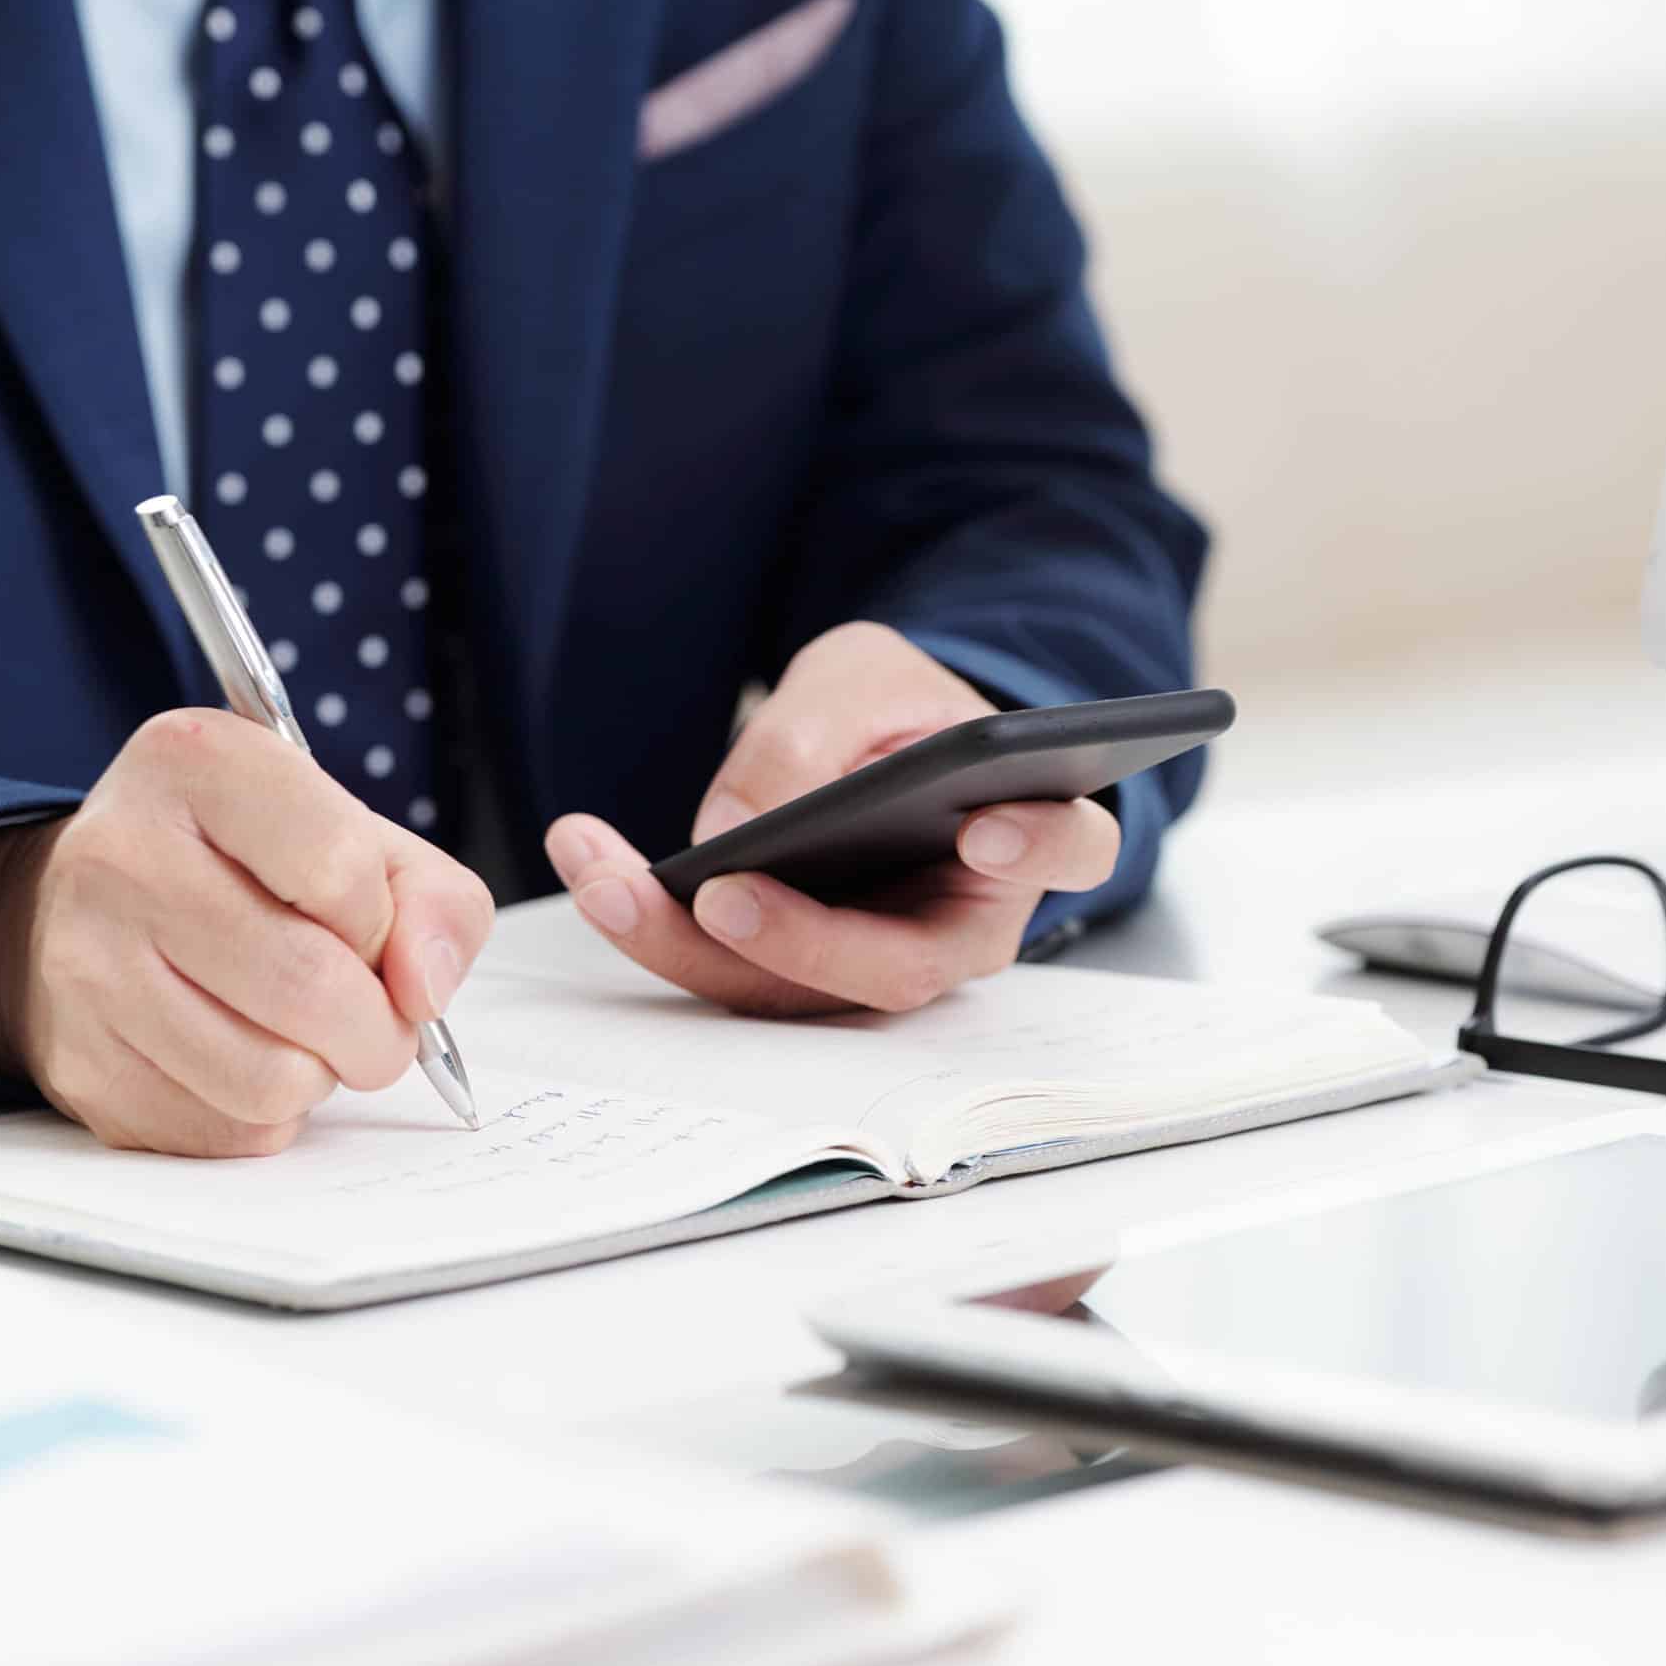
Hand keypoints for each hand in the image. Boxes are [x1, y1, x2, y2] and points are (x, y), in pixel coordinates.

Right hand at [0, 712, 494, 1155]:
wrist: (89, 910)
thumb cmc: (248, 868)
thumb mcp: (357, 837)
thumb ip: (434, 900)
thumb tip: (425, 991)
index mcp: (199, 764)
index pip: (339, 866)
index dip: (381, 919)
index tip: (368, 927)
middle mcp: (122, 855)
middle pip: (309, 985)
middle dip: (379, 1028)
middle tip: (379, 1024)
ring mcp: (86, 964)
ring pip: (271, 1076)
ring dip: (323, 1074)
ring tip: (308, 1037)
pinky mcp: (80, 1064)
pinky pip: (226, 1129)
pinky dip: (269, 1113)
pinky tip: (247, 1060)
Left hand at [544, 622, 1119, 1014]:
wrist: (872, 740)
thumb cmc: (896, 706)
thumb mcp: (858, 675)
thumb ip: (814, 734)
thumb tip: (736, 832)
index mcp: (1028, 832)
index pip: (1068, 850)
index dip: (1036, 848)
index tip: (982, 831)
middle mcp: (967, 924)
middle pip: (901, 966)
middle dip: (801, 940)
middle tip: (718, 893)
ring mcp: (884, 961)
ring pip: (800, 990)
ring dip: (690, 942)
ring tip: (602, 870)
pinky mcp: (806, 971)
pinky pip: (738, 972)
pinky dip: (661, 929)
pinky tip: (597, 868)